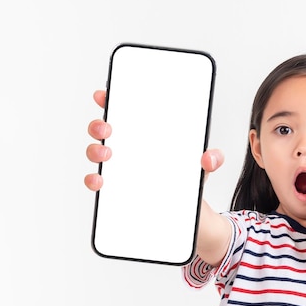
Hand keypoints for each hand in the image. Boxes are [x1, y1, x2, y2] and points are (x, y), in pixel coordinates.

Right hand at [84, 90, 223, 190]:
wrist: (187, 212)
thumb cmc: (188, 180)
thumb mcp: (202, 167)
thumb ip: (212, 159)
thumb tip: (209, 157)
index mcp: (146, 136)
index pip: (124, 112)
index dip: (111, 100)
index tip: (105, 94)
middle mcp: (128, 149)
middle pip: (103, 129)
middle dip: (98, 124)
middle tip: (108, 127)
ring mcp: (119, 169)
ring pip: (96, 153)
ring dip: (95, 150)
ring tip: (107, 154)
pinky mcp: (116, 190)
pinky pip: (97, 182)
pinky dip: (94, 180)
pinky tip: (100, 181)